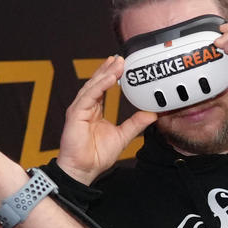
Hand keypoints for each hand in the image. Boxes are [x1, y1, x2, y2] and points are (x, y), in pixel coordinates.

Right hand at [58, 57, 154, 185]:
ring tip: (117, 63)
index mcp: (95, 110)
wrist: (84, 169)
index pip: (103, 87)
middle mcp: (86, 106)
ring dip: (105, 73)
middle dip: (109, 69)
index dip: (112, 74)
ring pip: (93, 85)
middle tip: (122, 58)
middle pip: (97, 82)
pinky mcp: (75, 114)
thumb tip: (151, 114)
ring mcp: (79, 109)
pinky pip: (89, 95)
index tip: (123, 65)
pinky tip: (110, 77)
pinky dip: (100, 85)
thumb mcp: (123, 136)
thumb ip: (135, 124)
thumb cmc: (96, 155)